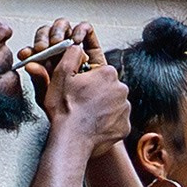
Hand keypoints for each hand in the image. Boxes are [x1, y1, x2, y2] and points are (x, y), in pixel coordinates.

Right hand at [21, 20, 126, 151]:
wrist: (71, 139)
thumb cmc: (65, 109)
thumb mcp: (61, 74)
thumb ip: (71, 54)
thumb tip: (77, 46)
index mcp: (108, 73)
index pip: (100, 72)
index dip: (88, 80)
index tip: (79, 89)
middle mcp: (122, 89)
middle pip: (109, 88)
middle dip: (97, 94)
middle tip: (81, 104)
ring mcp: (125, 110)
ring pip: (114, 105)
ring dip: (102, 109)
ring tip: (86, 116)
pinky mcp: (125, 127)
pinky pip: (117, 122)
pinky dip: (107, 124)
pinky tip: (94, 126)